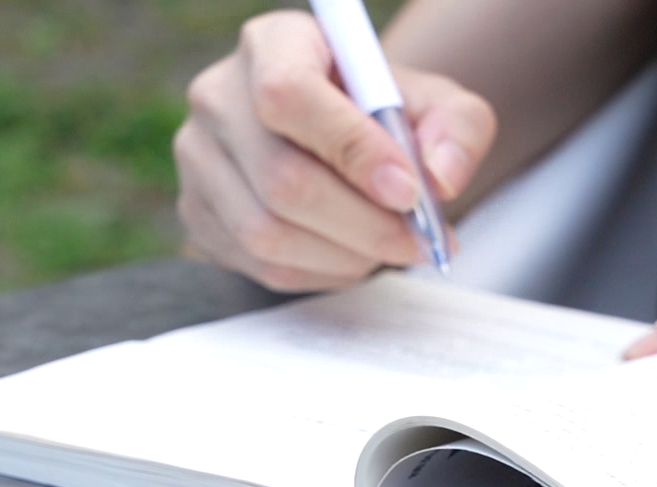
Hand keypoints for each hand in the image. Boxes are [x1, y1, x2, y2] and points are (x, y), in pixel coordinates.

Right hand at [174, 10, 496, 292]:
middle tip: (416, 241)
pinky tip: (354, 256)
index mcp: (272, 44)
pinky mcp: (198, 216)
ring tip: (389, 248)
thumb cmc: (384, 114)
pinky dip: (322, 273)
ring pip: (267, 234)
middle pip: (282, 179)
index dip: (352, 151)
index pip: (289, 95)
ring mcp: (199, 161)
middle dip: (364, 224)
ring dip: (345, 256)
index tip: (408, 191)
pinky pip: (261, 266)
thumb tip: (440, 179)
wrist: (341, 139)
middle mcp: (218, 96)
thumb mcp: (436, 102)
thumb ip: (457, 128)